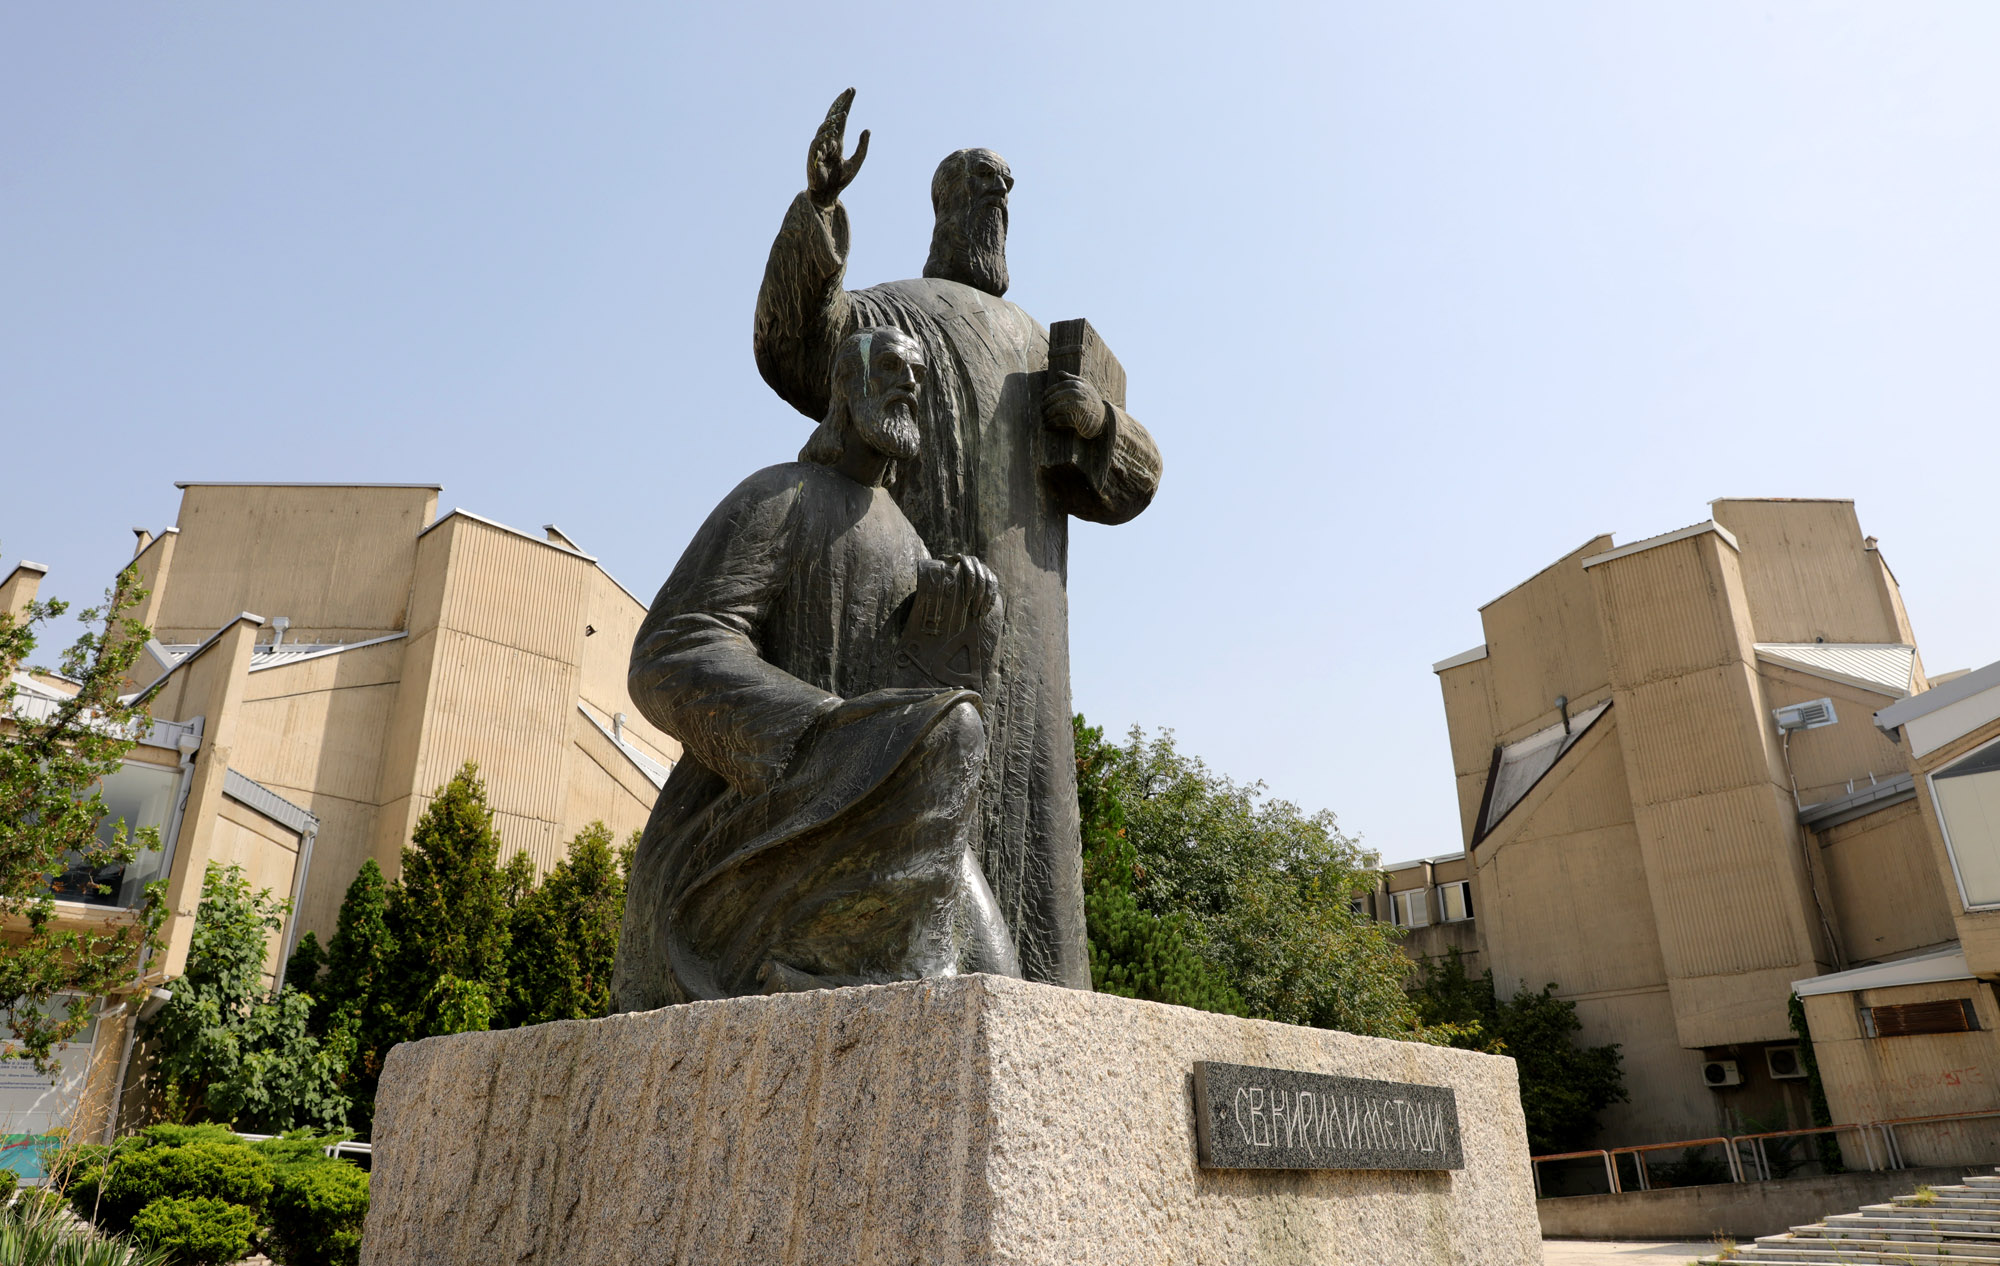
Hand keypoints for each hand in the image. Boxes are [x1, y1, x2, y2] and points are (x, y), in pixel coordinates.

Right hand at [807, 88, 869, 207]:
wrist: (828, 195)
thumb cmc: (840, 180)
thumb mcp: (856, 162)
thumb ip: (862, 147)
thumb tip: (867, 129)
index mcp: (837, 141)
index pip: (841, 119)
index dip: (846, 104)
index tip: (852, 91)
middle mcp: (828, 141)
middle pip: (832, 118)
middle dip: (840, 104)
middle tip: (849, 91)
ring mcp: (819, 147)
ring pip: (824, 129)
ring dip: (833, 120)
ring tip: (844, 114)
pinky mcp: (813, 157)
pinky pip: (817, 144)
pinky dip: (824, 137)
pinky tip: (832, 132)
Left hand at [911, 555, 998, 638]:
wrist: (950, 579)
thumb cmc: (938, 579)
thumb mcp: (934, 576)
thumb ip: (932, 572)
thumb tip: (923, 571)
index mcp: (959, 559)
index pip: (967, 566)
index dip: (969, 582)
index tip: (966, 600)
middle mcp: (973, 561)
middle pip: (979, 576)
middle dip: (977, 595)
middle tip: (971, 610)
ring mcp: (983, 568)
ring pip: (988, 582)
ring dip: (984, 599)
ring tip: (979, 614)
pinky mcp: (990, 576)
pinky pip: (994, 586)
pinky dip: (991, 598)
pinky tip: (987, 610)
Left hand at [1043, 371, 1106, 438]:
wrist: (1103, 417)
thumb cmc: (1091, 400)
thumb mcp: (1084, 386)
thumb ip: (1071, 379)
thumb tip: (1058, 373)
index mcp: (1078, 385)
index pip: (1058, 387)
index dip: (1048, 392)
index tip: (1043, 398)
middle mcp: (1077, 394)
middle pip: (1055, 398)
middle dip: (1046, 405)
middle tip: (1041, 410)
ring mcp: (1077, 406)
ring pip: (1055, 409)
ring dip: (1047, 415)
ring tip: (1043, 418)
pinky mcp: (1076, 418)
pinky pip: (1059, 420)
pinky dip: (1051, 424)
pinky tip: (1047, 426)